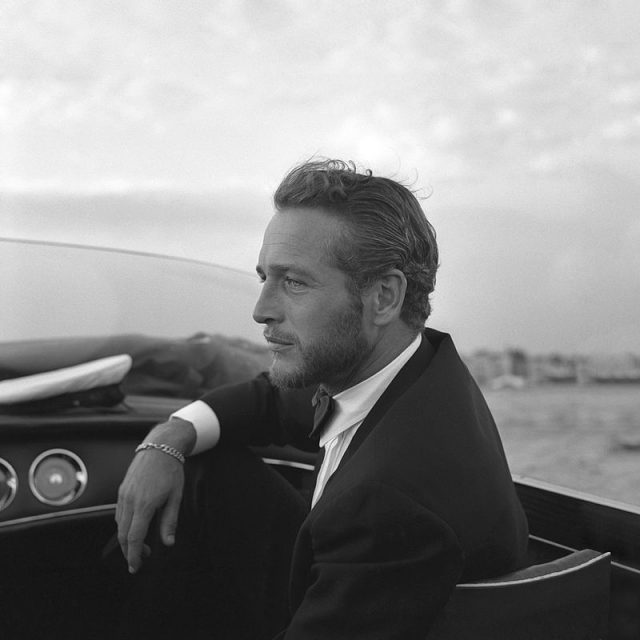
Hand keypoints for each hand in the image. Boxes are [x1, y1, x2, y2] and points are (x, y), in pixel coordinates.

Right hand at [116, 418, 195, 573]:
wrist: (159, 447)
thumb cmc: (171, 470)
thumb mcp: (176, 496)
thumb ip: (170, 521)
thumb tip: (168, 543)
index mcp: (145, 504)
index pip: (135, 537)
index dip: (135, 555)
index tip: (136, 567)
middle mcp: (130, 501)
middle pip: (123, 534)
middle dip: (130, 551)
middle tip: (140, 561)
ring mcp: (123, 495)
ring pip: (119, 525)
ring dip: (127, 539)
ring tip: (141, 546)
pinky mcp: (122, 490)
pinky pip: (119, 514)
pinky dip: (124, 526)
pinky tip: (135, 528)